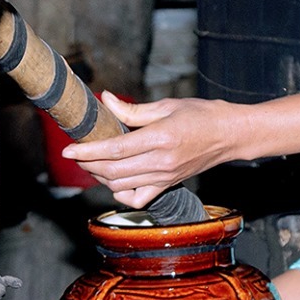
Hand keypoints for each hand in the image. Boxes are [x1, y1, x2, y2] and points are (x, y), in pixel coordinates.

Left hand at [62, 93, 247, 209]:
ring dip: (100, 177)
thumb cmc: (201, 115)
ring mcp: (164, 177)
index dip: (87, 151)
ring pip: (120, 186)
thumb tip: (106, 100)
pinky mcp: (168, 185)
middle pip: (113, 171)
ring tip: (91, 163)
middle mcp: (161, 161)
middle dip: (88, 163)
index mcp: (160, 138)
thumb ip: (132, 109)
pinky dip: (120, 194)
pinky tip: (115, 181)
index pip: (115, 149)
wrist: (230, 135)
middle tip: (77, 154)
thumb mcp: (167, 105)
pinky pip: (138, 199)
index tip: (69, 150)